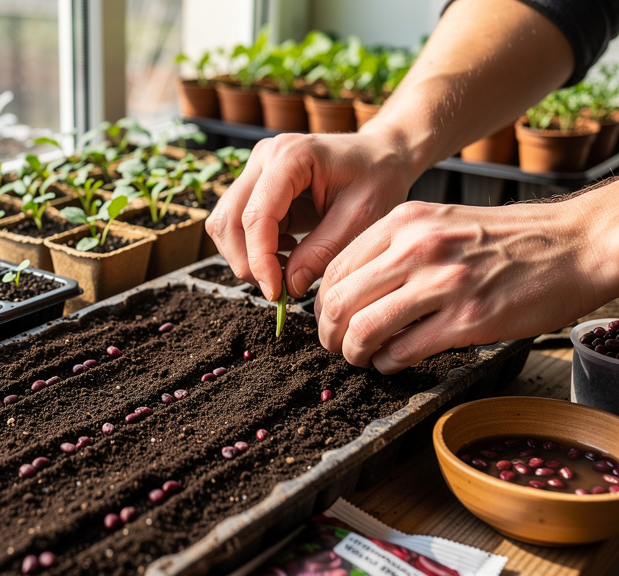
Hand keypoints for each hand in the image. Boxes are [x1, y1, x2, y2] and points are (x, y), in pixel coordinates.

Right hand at [205, 131, 414, 301]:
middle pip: (227, 219)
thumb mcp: (362, 218)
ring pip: (225, 223)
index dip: (259, 260)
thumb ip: (323, 251)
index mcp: (290, 156)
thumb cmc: (378, 177)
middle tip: (276, 288)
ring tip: (284, 268)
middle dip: (245, 261)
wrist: (381, 154)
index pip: (255, 216)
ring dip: (246, 256)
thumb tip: (289, 285)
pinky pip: (238, 224)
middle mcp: (264, 157)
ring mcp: (256, 170)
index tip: (276, 292)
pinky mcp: (257, 185)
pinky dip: (253, 248)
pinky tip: (287, 251)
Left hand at [315, 200, 605, 372]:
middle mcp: (418, 249)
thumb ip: (395, 248)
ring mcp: (444, 284)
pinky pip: (404, 351)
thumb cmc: (505, 238)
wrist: (573, 243)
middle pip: (339, 301)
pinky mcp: (469, 319)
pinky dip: (388, 363)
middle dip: (328, 333)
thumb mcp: (440, 223)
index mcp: (405, 222)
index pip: (335, 268)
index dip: (322, 302)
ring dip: (353, 353)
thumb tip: (351, 288)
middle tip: (335, 346)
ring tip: (361, 358)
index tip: (327, 318)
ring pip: (364, 329)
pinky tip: (393, 361)